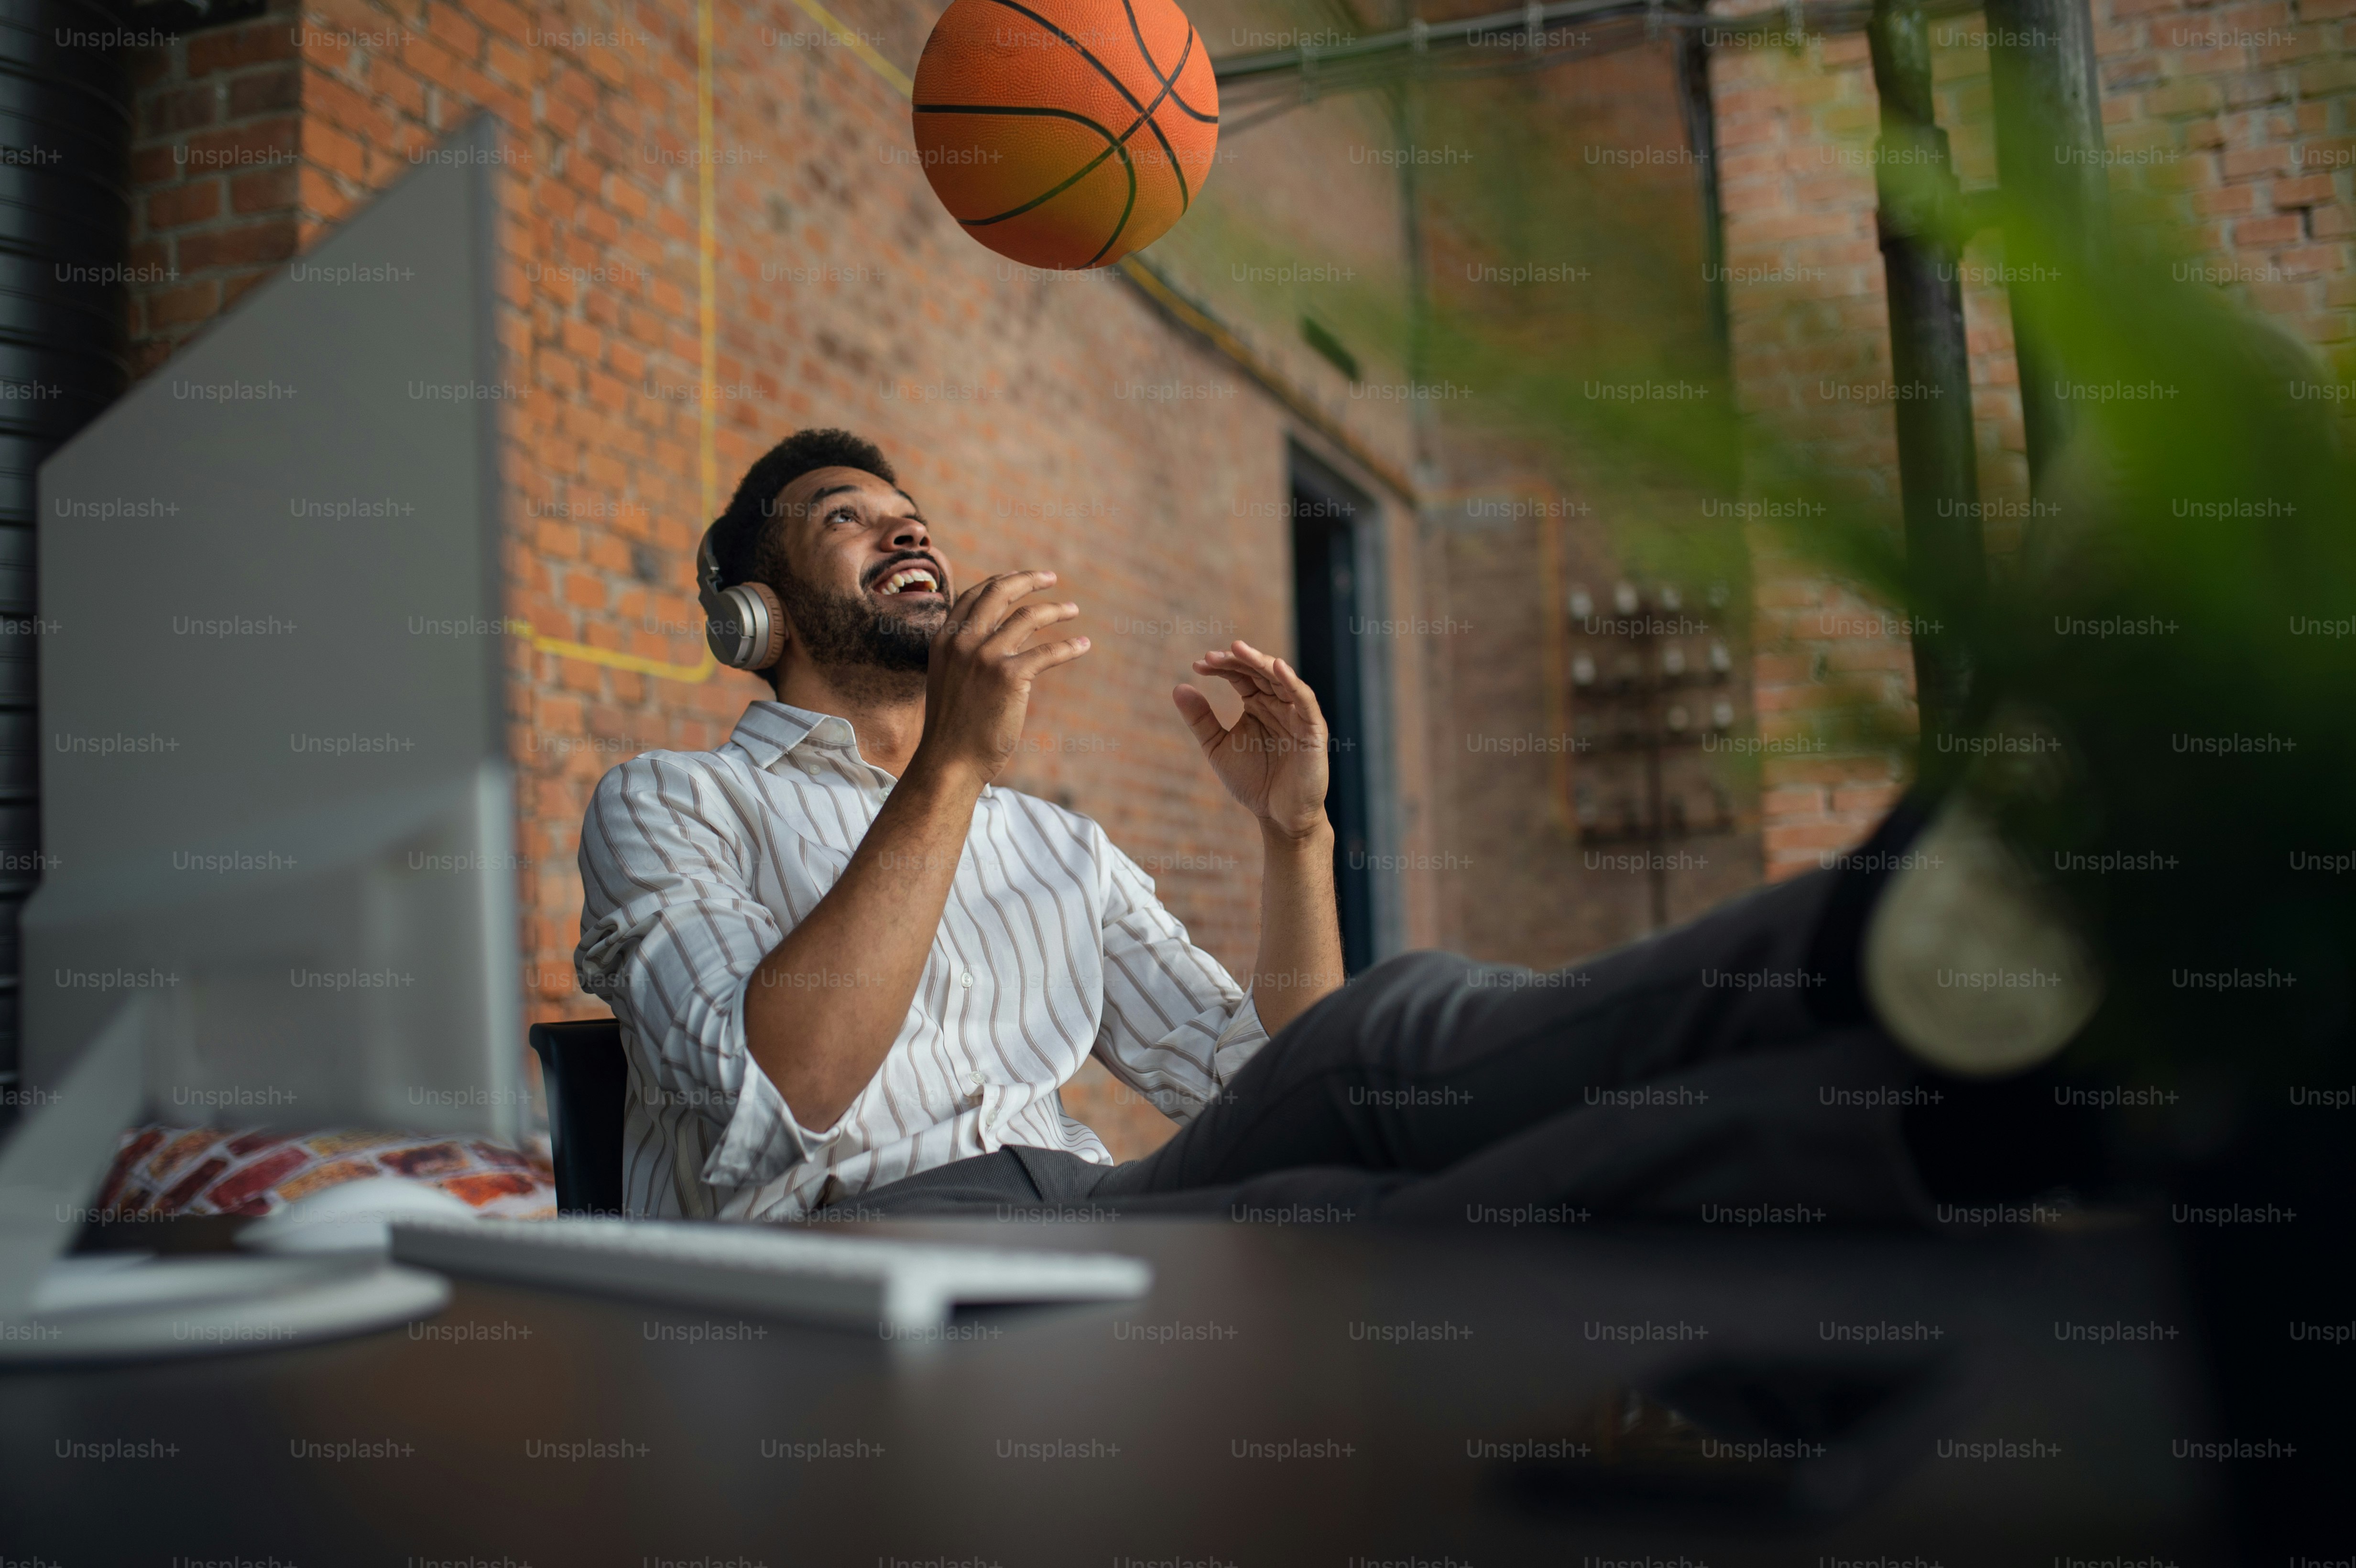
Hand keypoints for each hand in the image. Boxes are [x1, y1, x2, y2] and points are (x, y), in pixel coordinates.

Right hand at [912, 570, 1087, 791]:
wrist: (949, 762)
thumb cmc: (952, 728)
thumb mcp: (948, 679)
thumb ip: (964, 653)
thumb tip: (995, 636)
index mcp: (945, 639)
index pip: (975, 595)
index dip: (1001, 581)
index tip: (1021, 578)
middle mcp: (962, 641)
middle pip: (1000, 593)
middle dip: (1028, 580)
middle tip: (1050, 578)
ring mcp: (985, 656)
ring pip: (1028, 617)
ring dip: (1055, 610)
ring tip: (1073, 610)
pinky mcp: (1009, 676)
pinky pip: (1047, 651)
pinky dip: (1068, 646)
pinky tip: (1082, 645)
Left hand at [1173, 641, 1329, 838]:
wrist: (1279, 816)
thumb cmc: (1253, 781)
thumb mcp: (1217, 748)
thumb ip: (1201, 720)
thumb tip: (1178, 687)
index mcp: (1258, 704)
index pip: (1241, 675)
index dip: (1222, 667)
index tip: (1198, 665)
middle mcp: (1278, 704)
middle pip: (1259, 671)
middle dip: (1237, 660)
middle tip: (1212, 656)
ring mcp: (1297, 715)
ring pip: (1281, 679)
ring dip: (1261, 662)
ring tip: (1239, 650)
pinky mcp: (1313, 729)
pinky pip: (1304, 701)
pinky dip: (1293, 683)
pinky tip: (1277, 667)